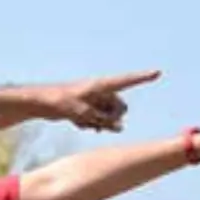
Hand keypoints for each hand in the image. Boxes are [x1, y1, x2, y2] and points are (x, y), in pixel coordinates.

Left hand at [27, 70, 161, 131]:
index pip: (126, 80)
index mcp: (101, 85)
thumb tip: (119, 127)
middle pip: (121, 108)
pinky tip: (79, 124)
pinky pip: (101, 121)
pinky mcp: (89, 109)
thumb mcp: (81, 113)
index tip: (158, 72)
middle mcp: (101, 92)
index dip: (142, 78)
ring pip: (111, 117)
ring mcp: (96, 101)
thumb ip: (102, 120)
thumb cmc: (59, 102)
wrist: (41, 103)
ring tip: (84, 123)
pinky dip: (93, 125)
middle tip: (95, 122)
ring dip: (102, 124)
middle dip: (113, 118)